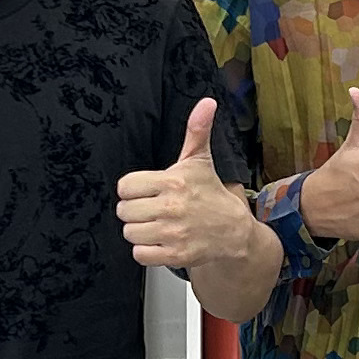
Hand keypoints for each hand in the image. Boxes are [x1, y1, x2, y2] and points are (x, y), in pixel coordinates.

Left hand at [116, 100, 253, 271]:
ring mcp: (173, 233)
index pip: (125, 186)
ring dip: (140, 231)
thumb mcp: (200, 161)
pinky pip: (139, 254)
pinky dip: (146, 250)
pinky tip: (160, 241)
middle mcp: (172, 207)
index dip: (133, 189)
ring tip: (157, 225)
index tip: (147, 191)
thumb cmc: (211, 195)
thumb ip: (197, 131)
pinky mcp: (175, 255)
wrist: (234, 232)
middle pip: (124, 210)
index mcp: (173, 181)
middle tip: (153, 209)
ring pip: (130, 232)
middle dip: (135, 210)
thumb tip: (207, 103)